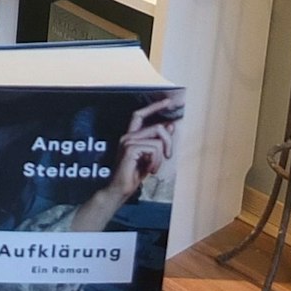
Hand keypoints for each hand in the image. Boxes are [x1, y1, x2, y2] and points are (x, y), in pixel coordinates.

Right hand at [71, 99, 179, 230]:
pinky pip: (154, 150)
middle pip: (156, 127)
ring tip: (153, 168)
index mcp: (131, 136)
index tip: (168, 101)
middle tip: (168, 156)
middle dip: (168, 141)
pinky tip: (149, 170)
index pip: (140, 114)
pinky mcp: (130, 150)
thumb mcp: (150, 157)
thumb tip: (169, 125)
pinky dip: (156, 162)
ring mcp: (127, 142)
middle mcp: (127, 136)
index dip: (154, 106)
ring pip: (157, 140)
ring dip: (161, 158)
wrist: (120, 189)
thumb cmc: (134, 175)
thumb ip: (158, 142)